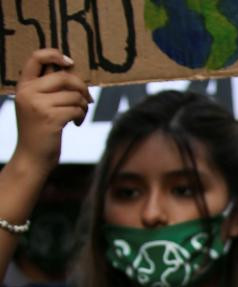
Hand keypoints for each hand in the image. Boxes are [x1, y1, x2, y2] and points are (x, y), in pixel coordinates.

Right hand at [12, 49, 91, 170]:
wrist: (32, 157)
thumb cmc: (40, 129)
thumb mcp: (38, 104)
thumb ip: (49, 88)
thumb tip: (72, 70)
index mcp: (23, 86)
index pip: (36, 58)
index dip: (55, 54)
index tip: (70, 62)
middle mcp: (27, 92)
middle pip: (64, 77)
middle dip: (82, 87)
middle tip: (88, 99)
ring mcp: (38, 105)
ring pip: (74, 95)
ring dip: (83, 105)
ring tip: (78, 115)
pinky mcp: (50, 118)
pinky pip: (77, 109)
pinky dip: (81, 116)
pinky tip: (76, 123)